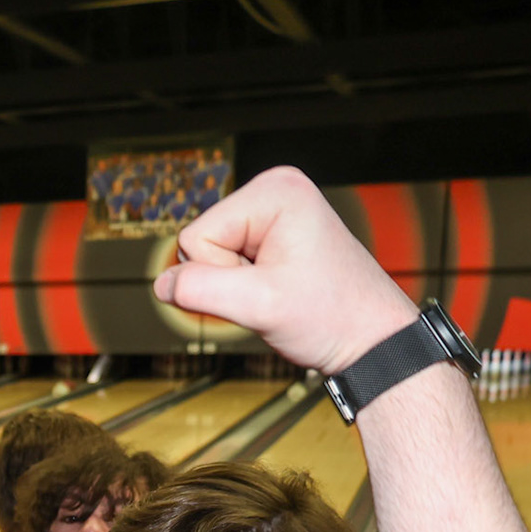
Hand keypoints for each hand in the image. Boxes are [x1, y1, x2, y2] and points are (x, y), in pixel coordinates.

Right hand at [154, 165, 418, 375]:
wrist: (370, 339)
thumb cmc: (334, 316)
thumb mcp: (260, 305)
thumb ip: (201, 291)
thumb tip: (161, 285)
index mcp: (274, 192)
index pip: (196, 237)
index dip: (220, 275)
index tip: (266, 287)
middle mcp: (273, 192)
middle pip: (201, 243)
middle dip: (228, 280)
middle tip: (273, 293)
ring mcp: (273, 213)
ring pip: (210, 257)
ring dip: (237, 286)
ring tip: (280, 293)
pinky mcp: (272, 235)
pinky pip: (227, 262)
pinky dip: (246, 286)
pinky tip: (278, 291)